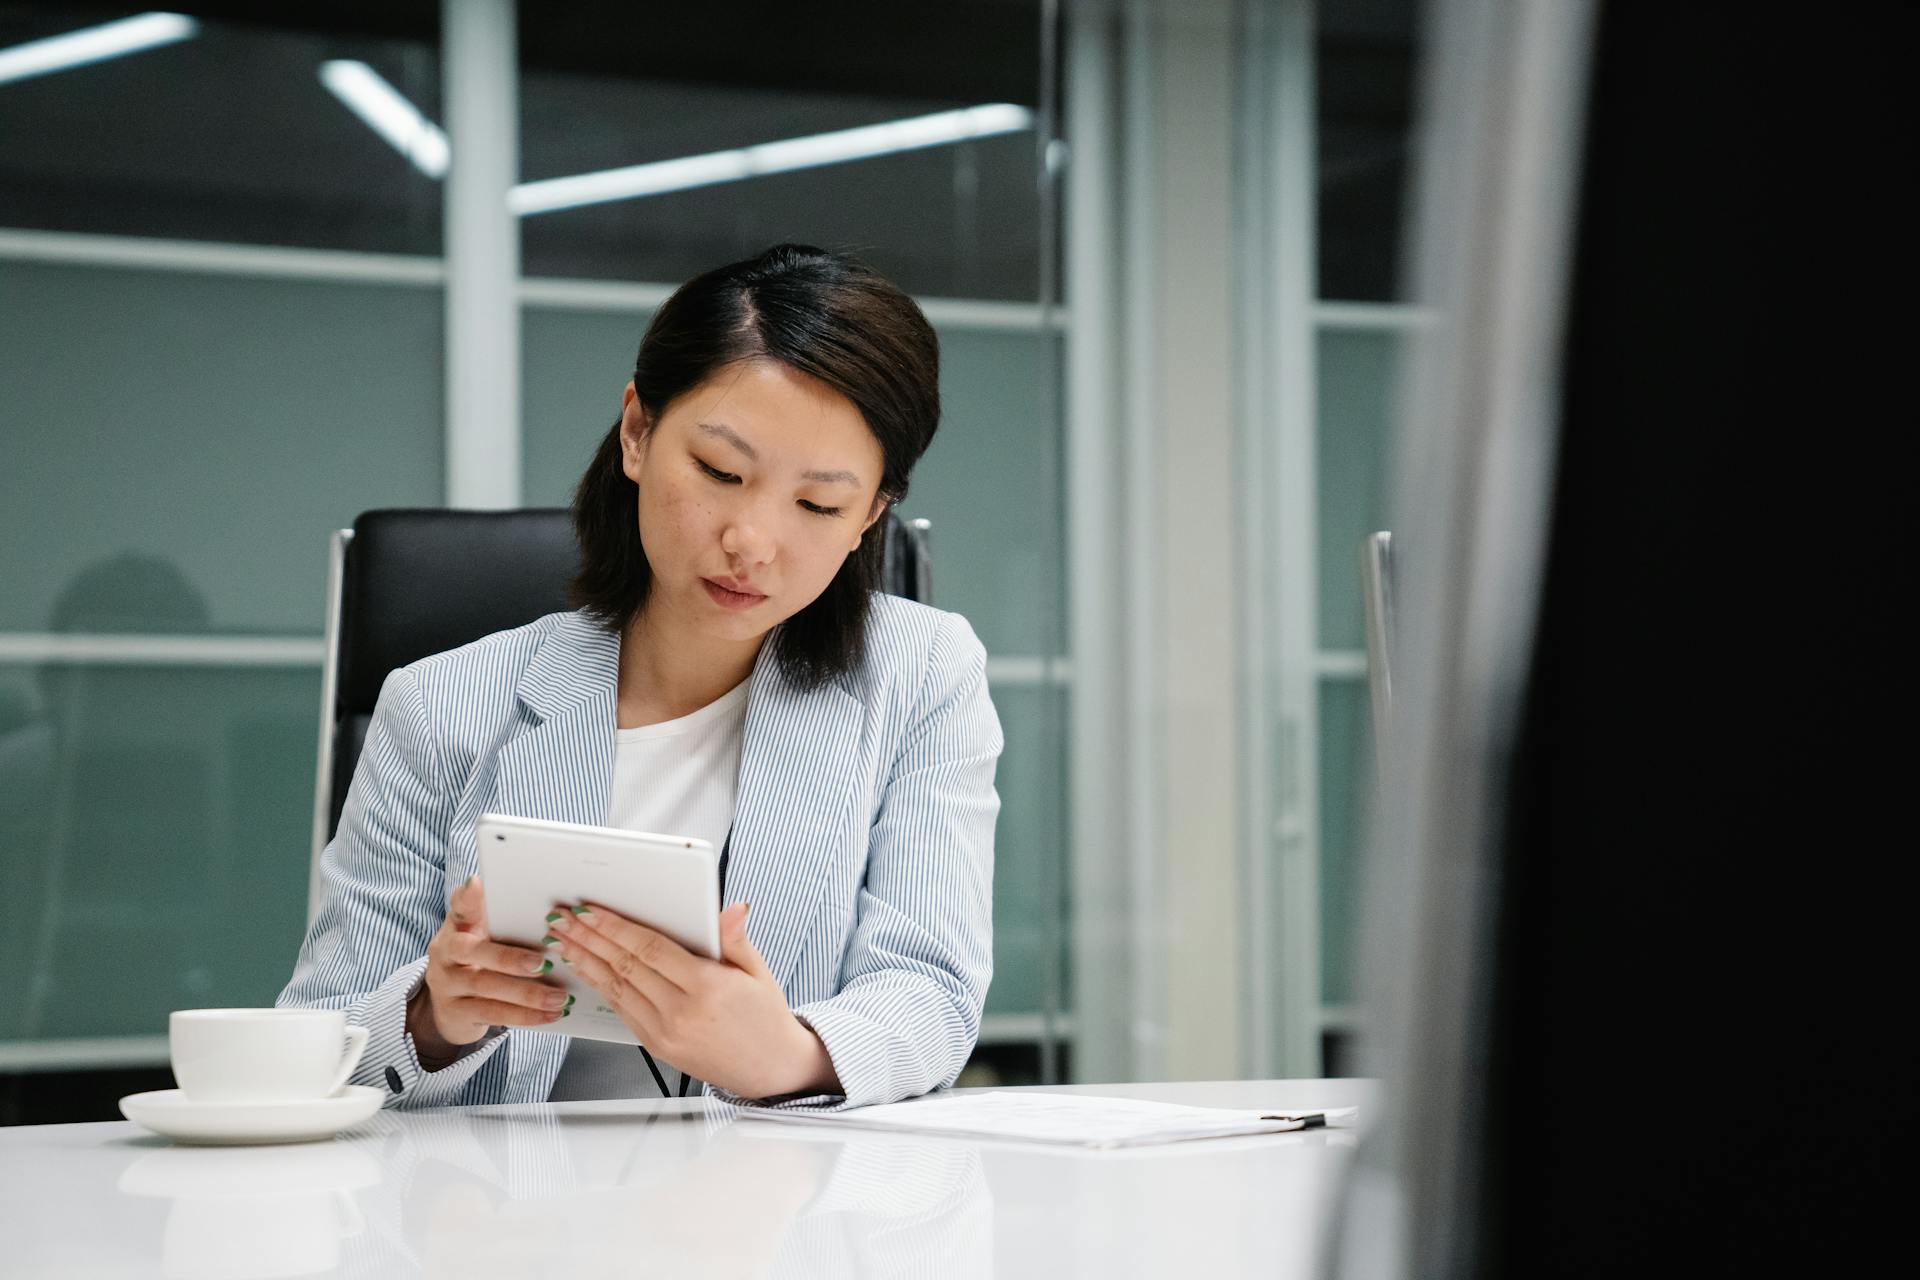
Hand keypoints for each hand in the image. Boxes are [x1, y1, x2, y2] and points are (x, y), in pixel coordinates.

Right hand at [415, 876, 570, 1049]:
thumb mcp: (482, 941)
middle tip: (543, 963)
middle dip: (510, 958)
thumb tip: (546, 910)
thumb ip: (501, 924)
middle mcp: (445, 953)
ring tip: (559, 998)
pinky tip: (550, 1015)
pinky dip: (525, 1016)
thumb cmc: (478, 964)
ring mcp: (447, 984)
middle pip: (473, 951)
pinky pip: (493, 1014)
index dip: (467, 898)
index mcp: (456, 928)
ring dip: (527, 994)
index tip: (477, 883)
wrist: (451, 1009)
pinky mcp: (456, 1012)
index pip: (459, 909)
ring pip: (487, 987)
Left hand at [550, 900, 840, 1099]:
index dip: (616, 926)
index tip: (590, 909)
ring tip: (562, 939)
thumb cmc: (764, 1018)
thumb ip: (736, 939)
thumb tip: (731, 908)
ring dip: (585, 960)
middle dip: (589, 938)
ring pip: (616, 988)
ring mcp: (665, 1032)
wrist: (769, 1069)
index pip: (650, 948)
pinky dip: (599, 986)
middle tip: (563, 917)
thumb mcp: (758, 972)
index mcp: (708, 987)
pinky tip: (585, 969)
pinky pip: (621, 1009)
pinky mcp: (656, 1045)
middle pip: (625, 966)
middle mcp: (681, 1012)